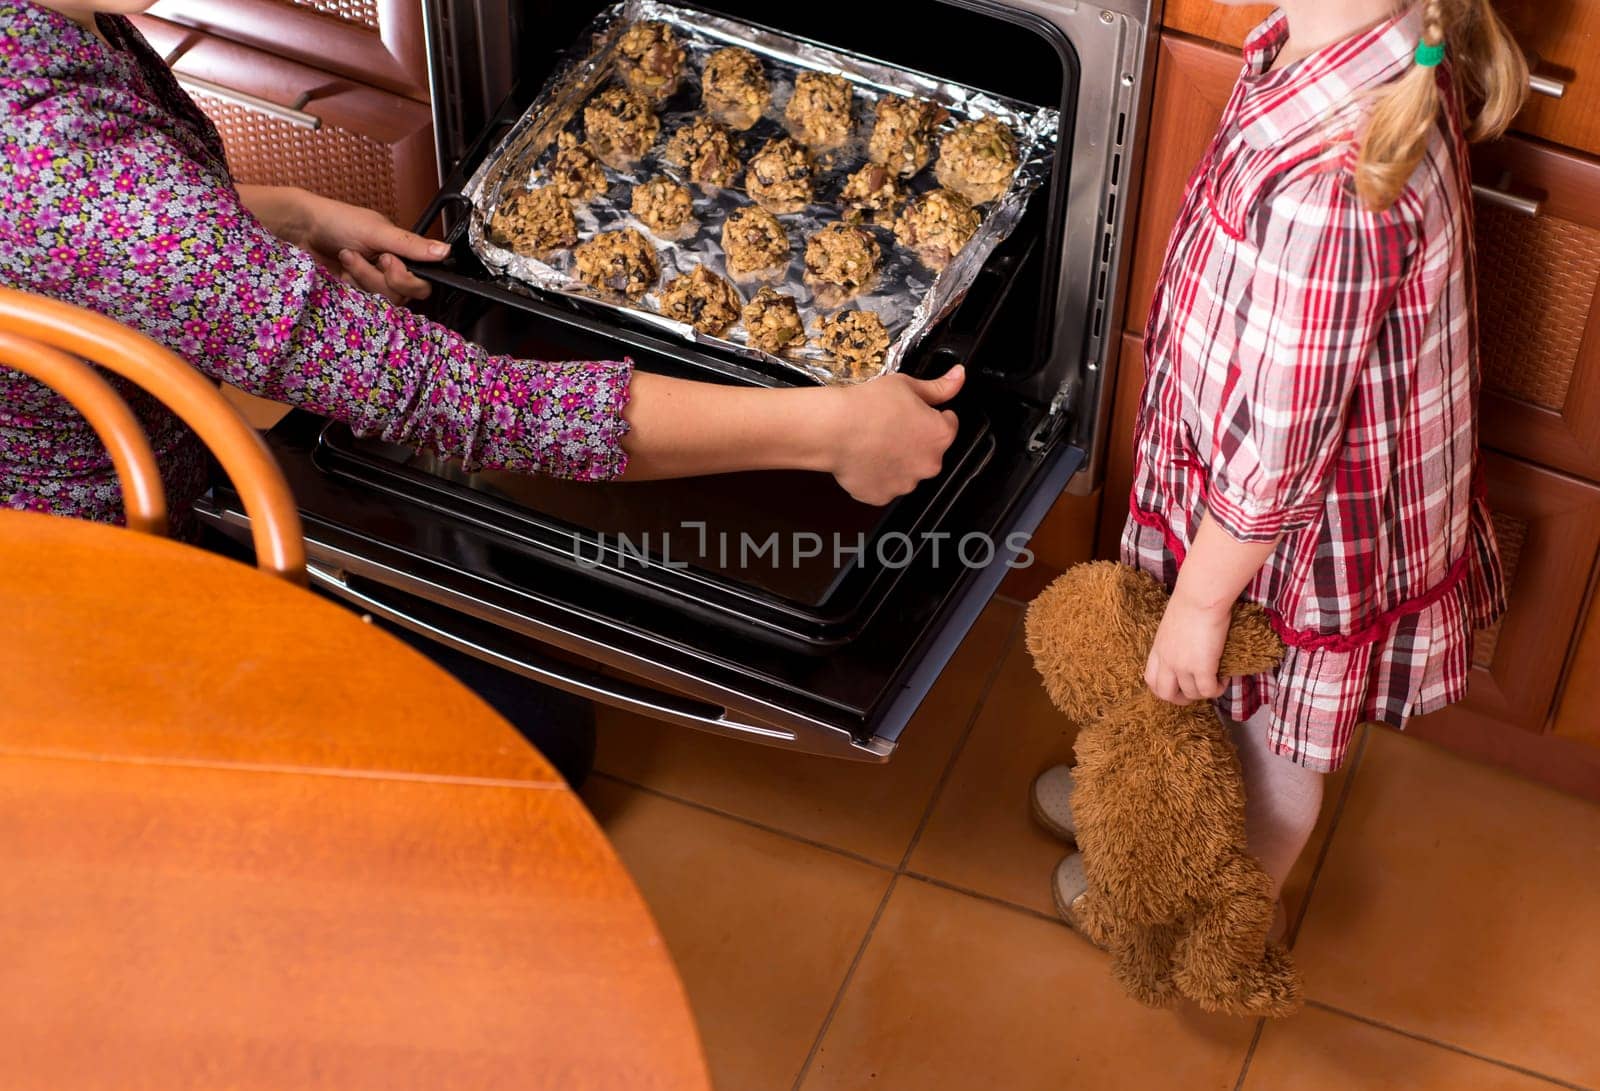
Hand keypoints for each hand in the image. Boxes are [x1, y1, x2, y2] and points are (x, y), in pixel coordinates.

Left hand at [239, 185, 447, 303]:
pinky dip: (350, 289)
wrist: (298, 229)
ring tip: (347, 257)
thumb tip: (446, 251)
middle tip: (371, 258)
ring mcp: (369, 287)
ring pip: (382, 302)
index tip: (388, 261)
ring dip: (364, 277)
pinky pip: (362, 306)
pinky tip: (339, 273)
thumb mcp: (377, 231)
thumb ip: (411, 245)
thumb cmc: (336, 221)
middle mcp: (389, 273)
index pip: (422, 283)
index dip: (407, 279)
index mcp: (401, 255)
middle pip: (403, 296)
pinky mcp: (352, 298)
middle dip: (382, 277)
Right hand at [819, 365, 963, 504]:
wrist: (834, 429)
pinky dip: (876, 475)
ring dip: (897, 460)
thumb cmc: (867, 406)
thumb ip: (938, 387)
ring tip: (875, 443)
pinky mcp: (882, 496)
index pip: (948, 424)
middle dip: (915, 441)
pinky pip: (883, 485)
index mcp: (940, 436)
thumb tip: (958, 378)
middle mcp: (929, 464)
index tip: (914, 412)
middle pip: (928, 452)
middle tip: (891, 426)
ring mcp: (905, 484)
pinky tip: (865, 458)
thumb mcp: (906, 385)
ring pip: (907, 470)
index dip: (931, 415)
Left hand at [1144, 591, 1230, 703]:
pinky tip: (1225, 678)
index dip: (1163, 688)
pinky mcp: (1201, 668)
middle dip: (1180, 699)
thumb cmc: (1191, 601)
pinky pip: (1208, 690)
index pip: (1151, 679)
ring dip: (1204, 692)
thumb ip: (1176, 638)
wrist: (1200, 596)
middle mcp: (1166, 661)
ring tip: (1216, 681)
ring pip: (1191, 695)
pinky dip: (1218, 689)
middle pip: (1165, 694)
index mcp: (1158, 649)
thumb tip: (1189, 643)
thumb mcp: (1173, 623)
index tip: (1177, 686)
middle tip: (1196, 692)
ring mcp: (1182, 666)